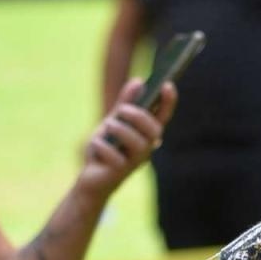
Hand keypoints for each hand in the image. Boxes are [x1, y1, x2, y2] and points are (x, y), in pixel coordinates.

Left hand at [76, 77, 175, 200]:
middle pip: (153, 130)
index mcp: (147, 134)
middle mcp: (146, 149)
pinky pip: (114, 156)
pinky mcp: (120, 172)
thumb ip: (125, 103)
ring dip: (119, 129)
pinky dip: (101, 146)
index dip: (168, 101)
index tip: (167, 84)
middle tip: (120, 110)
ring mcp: (135, 162)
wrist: (92, 177)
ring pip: (137, 143)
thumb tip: (138, 81)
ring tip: (107, 125)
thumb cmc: (106, 148)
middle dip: (138, 116)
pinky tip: (95, 146)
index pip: (163, 117)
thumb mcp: (113, 122)